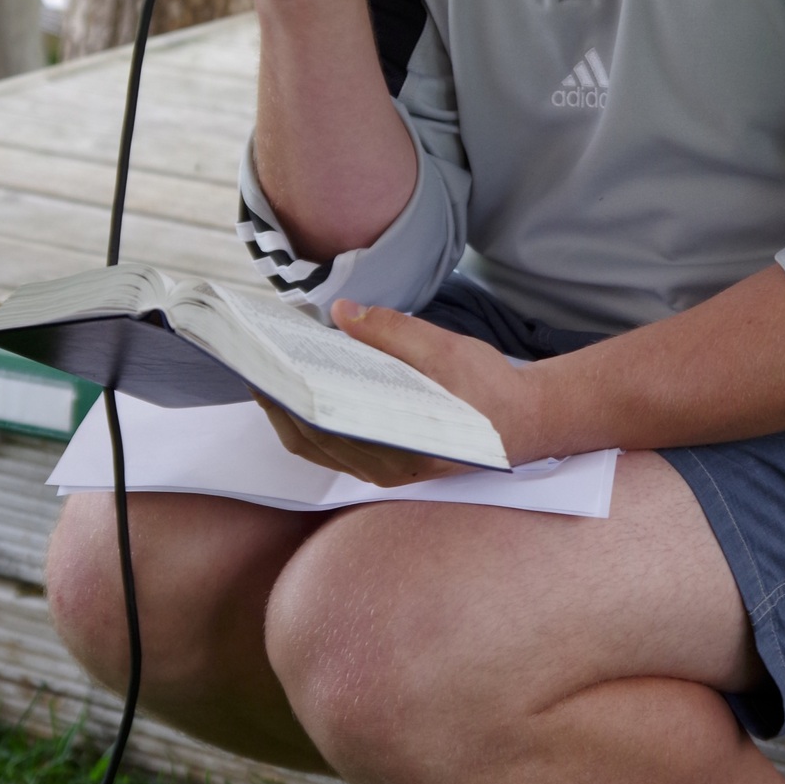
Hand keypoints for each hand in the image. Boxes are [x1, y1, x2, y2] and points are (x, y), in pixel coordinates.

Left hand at [254, 300, 549, 485]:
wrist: (526, 421)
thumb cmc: (488, 388)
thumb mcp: (443, 348)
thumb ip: (391, 331)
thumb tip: (342, 313)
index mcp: (394, 447)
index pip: (316, 427)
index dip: (281, 398)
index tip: (261, 364)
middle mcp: (383, 468)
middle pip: (309, 439)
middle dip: (278, 400)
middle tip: (258, 360)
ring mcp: (383, 470)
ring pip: (318, 445)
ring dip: (293, 410)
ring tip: (276, 370)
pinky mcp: (388, 463)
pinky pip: (335, 446)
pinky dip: (315, 419)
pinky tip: (310, 387)